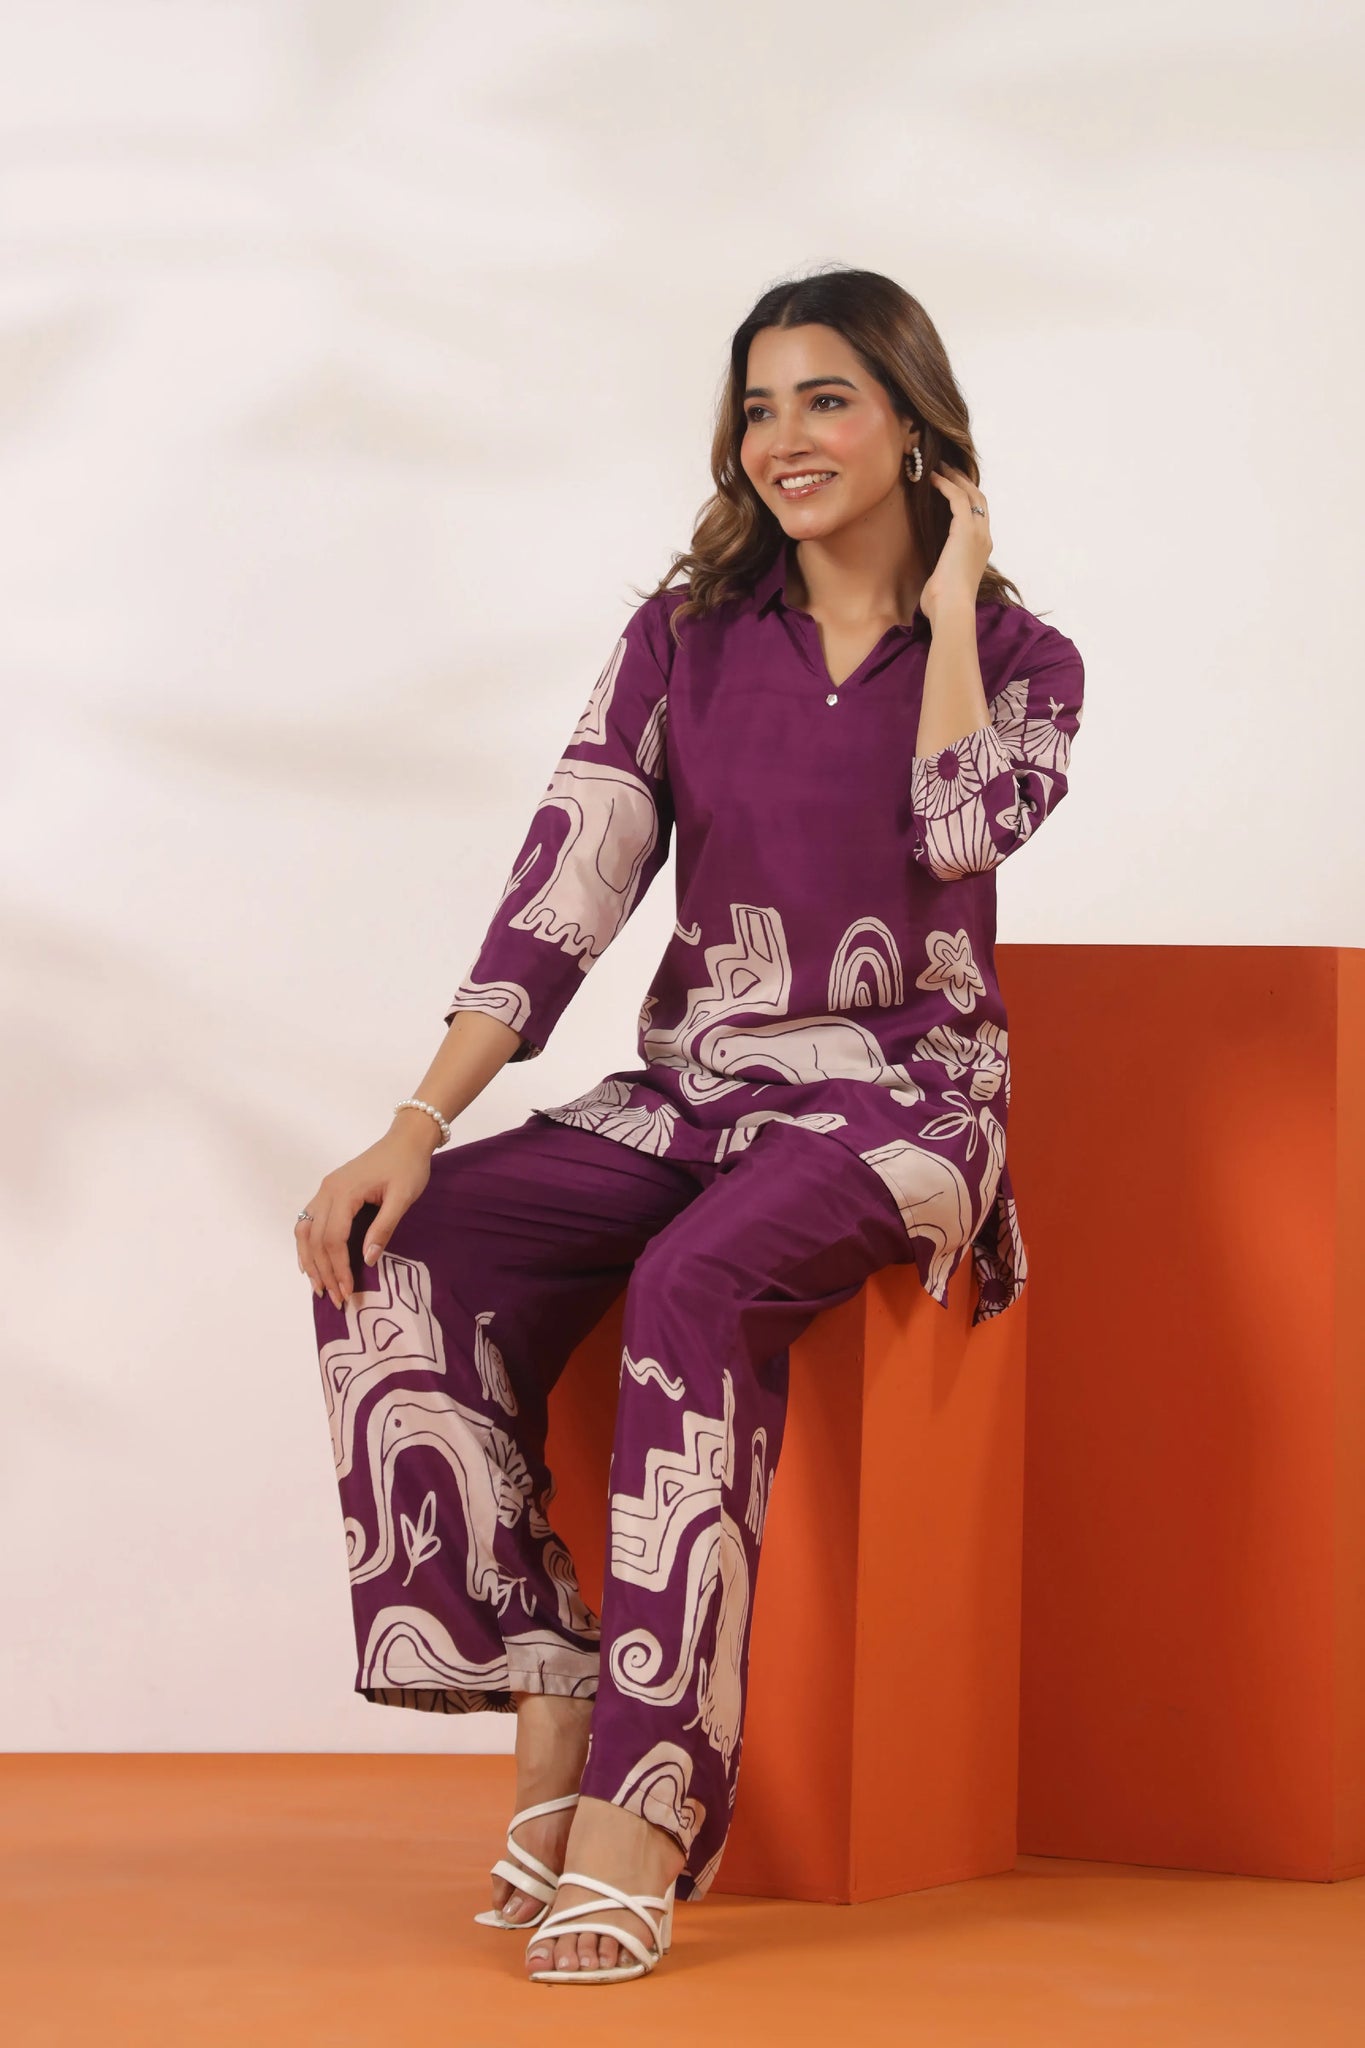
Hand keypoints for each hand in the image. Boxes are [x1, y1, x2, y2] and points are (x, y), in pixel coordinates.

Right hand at [295, 1129, 433, 1308]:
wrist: (405, 1140)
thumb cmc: (408, 1167)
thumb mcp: (403, 1197)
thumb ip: (385, 1227)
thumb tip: (367, 1259)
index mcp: (344, 1192)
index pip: (333, 1238)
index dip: (338, 1268)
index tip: (348, 1292)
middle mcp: (327, 1191)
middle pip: (316, 1239)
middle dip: (324, 1272)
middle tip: (335, 1298)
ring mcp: (324, 1190)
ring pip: (305, 1231)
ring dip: (310, 1261)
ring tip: (318, 1287)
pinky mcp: (329, 1191)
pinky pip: (308, 1221)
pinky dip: (307, 1244)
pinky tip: (310, 1262)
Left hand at [919, 463, 992, 624]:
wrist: (952, 608)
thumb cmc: (944, 604)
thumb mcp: (945, 581)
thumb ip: (943, 571)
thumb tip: (931, 577)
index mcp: (982, 549)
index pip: (979, 515)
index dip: (968, 498)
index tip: (953, 487)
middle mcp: (984, 537)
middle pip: (979, 499)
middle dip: (964, 481)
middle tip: (947, 469)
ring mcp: (978, 532)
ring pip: (970, 494)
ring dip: (954, 478)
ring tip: (939, 467)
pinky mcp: (965, 529)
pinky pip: (957, 498)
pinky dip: (945, 485)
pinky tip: (932, 479)